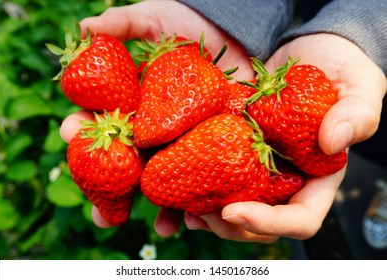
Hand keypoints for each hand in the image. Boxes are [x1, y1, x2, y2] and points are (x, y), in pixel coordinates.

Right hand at [60, 1, 253, 229]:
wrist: (236, 31)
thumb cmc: (191, 23)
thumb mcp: (156, 18)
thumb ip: (122, 24)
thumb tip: (85, 28)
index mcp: (135, 103)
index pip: (104, 120)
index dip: (86, 127)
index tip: (71, 130)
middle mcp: (156, 127)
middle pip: (131, 161)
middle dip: (116, 189)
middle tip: (100, 215)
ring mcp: (185, 139)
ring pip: (166, 178)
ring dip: (158, 206)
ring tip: (153, 227)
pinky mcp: (214, 144)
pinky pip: (204, 176)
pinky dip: (197, 199)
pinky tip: (191, 218)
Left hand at [167, 34, 385, 241]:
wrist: (308, 53)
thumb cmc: (340, 70)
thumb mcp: (359, 86)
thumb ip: (356, 114)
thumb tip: (333, 142)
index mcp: (317, 178)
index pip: (300, 219)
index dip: (269, 224)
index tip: (235, 211)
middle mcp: (286, 179)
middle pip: (260, 223)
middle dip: (229, 226)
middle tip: (200, 213)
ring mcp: (258, 167)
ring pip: (233, 207)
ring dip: (206, 216)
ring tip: (180, 210)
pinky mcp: (235, 149)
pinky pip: (215, 176)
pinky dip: (192, 187)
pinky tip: (173, 187)